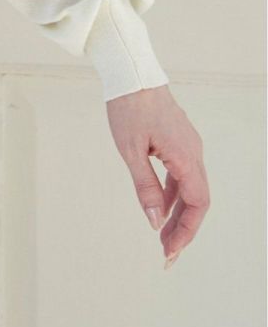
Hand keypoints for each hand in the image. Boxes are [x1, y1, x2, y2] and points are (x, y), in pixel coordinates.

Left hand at [106, 84, 208, 267]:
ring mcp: (187, 146)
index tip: (170, 251)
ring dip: (178, 214)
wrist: (131, 72)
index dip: (186, 231)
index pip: (197, 204)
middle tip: (165, 254)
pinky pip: (182, 175)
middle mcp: (193, 153)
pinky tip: (162, 208)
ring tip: (162, 237)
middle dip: (183, 229)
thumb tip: (155, 222)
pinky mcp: (178, 141)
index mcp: (186, 157)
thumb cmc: (128, 107)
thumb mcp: (130, 150)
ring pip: (190, 189)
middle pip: (197, 201)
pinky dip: (173, 194)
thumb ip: (146, 187)